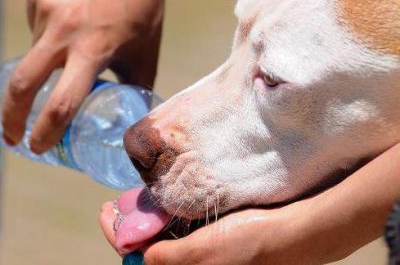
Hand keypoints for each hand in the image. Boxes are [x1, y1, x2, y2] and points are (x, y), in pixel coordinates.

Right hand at [2, 0, 163, 152]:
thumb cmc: (141, 11)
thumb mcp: (144, 54)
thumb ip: (135, 87)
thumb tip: (129, 116)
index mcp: (94, 51)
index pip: (62, 103)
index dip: (46, 131)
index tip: (38, 146)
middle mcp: (63, 32)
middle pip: (22, 84)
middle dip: (11, 117)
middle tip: (14, 136)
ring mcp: (45, 11)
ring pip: (33, 54)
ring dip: (47, 65)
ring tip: (75, 50)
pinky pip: (34, 29)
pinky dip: (49, 39)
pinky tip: (71, 28)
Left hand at [100, 143, 399, 264]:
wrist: (305, 229)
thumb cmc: (264, 240)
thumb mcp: (216, 252)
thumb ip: (175, 259)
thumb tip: (141, 257)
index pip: (141, 262)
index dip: (118, 237)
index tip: (106, 211)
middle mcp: (197, 263)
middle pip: (150, 250)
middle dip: (130, 226)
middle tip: (117, 203)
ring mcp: (207, 250)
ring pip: (165, 238)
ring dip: (149, 218)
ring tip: (136, 198)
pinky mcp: (217, 236)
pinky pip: (183, 229)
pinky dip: (170, 214)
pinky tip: (166, 199)